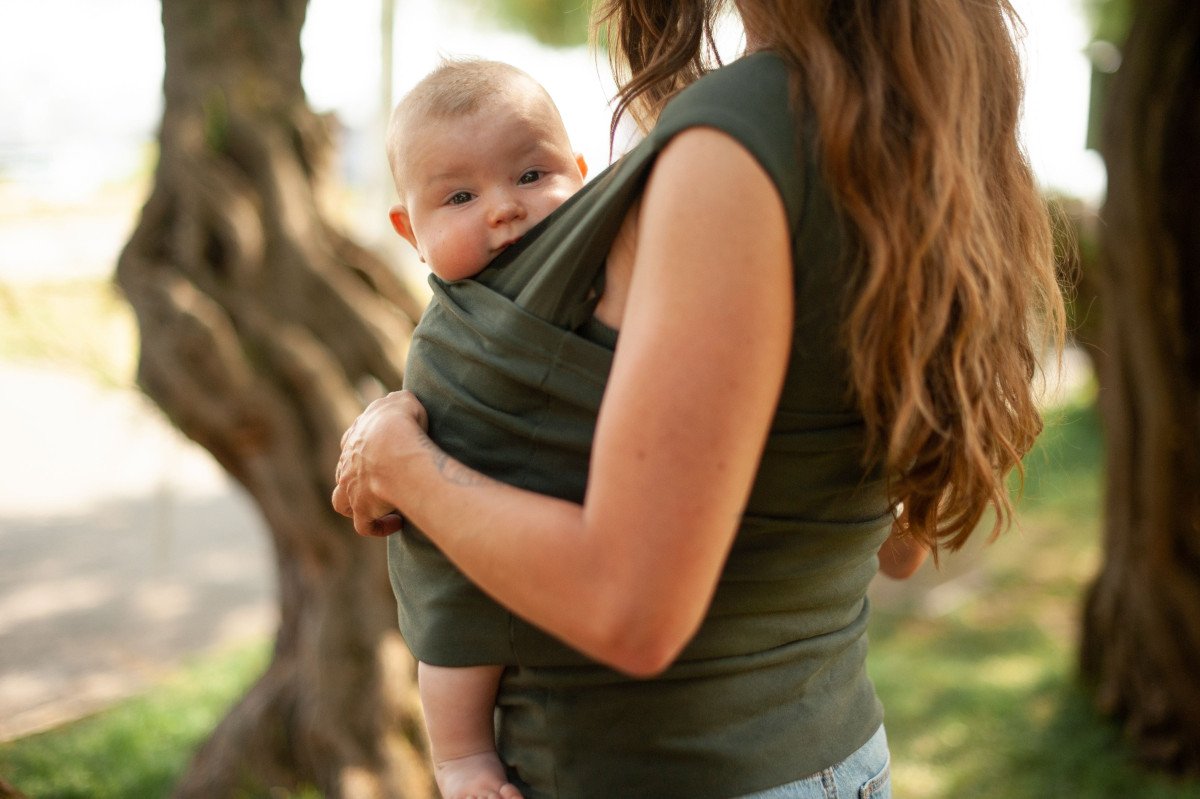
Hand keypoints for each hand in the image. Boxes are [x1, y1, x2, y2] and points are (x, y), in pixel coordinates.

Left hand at [331, 390, 429, 536]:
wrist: (394, 449)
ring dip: (357, 505)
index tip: (386, 452)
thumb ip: (399, 401)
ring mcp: (351, 490)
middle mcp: (346, 465)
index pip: (352, 443)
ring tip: (381, 505)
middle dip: (359, 478)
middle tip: (385, 479)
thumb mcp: (402, 401)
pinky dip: (378, 526)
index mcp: (353, 438)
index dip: (366, 449)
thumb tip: (402, 401)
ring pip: (342, 502)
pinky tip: (396, 523)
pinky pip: (365, 525)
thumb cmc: (400, 423)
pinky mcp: (363, 510)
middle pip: (345, 474)